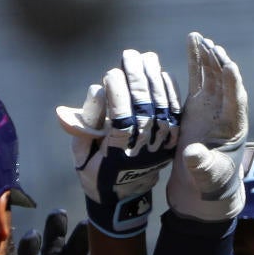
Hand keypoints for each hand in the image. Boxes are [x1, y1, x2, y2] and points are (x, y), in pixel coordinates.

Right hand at [57, 50, 178, 236]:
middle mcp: (142, 153)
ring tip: (146, 58)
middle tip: (129, 56)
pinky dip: (170, 93)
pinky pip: (174, 115)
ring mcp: (159, 148)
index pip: (121, 121)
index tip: (110, 73)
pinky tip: (162, 74)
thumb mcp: (80, 154)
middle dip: (137, 80)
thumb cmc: (95, 171)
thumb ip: (80, 127)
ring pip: (162, 110)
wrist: (123, 198)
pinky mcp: (170, 143)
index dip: (117, 96)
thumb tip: (82, 99)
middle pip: (144, 111)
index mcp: (117, 157)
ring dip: (155, 81)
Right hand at [165, 32, 253, 222]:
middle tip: (212, 46)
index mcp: (234, 128)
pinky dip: (196, 60)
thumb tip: (194, 154)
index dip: (233, 84)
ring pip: (212, 76)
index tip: (229, 67)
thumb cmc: (211, 183)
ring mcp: (212, 107)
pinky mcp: (197, 105)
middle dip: (219, 64)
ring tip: (200, 37)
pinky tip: (192, 40)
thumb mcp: (207, 176)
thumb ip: (202, 165)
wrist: (203, 187)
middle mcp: (225, 113)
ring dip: (208, 56)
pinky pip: (198, 78)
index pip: (236, 101)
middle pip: (225, 82)